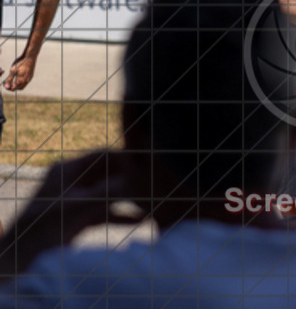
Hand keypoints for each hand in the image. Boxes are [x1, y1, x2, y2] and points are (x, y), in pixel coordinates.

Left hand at [0, 150, 142, 274]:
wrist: (24, 256)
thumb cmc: (43, 226)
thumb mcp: (76, 206)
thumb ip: (105, 192)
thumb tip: (134, 181)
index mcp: (67, 170)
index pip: (102, 156)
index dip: (124, 158)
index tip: (146, 163)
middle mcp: (74, 182)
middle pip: (109, 174)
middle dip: (131, 180)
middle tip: (153, 182)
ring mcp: (78, 201)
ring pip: (111, 195)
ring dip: (130, 199)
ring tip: (152, 201)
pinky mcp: (81, 219)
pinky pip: (107, 213)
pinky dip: (123, 216)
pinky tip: (142, 221)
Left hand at [4, 55, 35, 90]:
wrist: (30, 57)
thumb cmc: (20, 63)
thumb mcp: (12, 71)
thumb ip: (9, 79)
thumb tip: (6, 86)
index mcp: (21, 81)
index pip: (13, 88)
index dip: (8, 87)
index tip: (4, 84)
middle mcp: (26, 81)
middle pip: (18, 88)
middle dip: (12, 87)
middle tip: (8, 83)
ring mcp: (29, 79)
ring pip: (22, 86)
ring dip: (17, 86)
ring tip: (13, 81)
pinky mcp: (31, 76)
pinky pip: (26, 82)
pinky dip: (21, 83)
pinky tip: (19, 78)